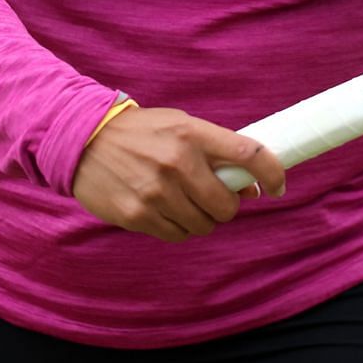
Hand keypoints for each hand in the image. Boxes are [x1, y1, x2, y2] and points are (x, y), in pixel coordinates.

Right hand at [72, 107, 285, 241]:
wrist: (84, 140)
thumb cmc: (141, 132)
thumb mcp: (180, 127)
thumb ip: (216, 153)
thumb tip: (250, 188)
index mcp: (192, 134)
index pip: (249, 154)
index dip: (273, 173)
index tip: (279, 187)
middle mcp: (177, 163)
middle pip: (226, 205)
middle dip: (226, 206)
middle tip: (214, 197)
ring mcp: (156, 192)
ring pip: (202, 225)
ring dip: (201, 219)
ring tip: (185, 202)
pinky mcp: (137, 215)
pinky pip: (175, 235)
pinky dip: (178, 227)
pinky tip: (165, 210)